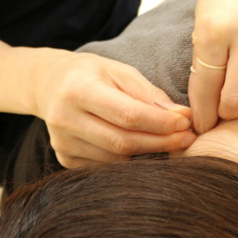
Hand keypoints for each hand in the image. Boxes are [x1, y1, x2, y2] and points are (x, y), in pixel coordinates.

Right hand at [33, 51, 194, 167]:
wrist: (50, 84)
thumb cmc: (92, 74)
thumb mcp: (120, 71)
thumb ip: (149, 93)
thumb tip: (181, 116)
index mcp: (78, 89)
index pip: (127, 114)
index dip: (160, 122)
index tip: (185, 123)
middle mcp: (64, 118)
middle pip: (122, 141)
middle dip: (160, 142)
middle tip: (186, 138)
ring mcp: (62, 142)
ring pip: (115, 158)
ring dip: (147, 152)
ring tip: (168, 140)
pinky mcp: (64, 158)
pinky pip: (105, 166)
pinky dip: (128, 159)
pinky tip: (141, 146)